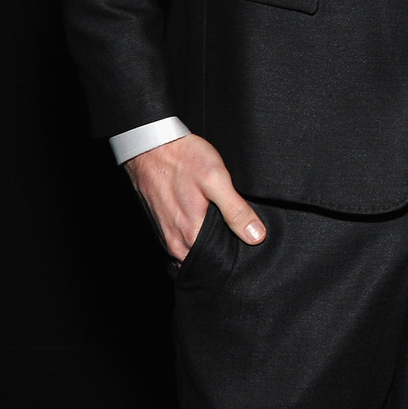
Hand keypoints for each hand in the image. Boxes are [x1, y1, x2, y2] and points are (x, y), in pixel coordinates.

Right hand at [123, 134, 265, 262]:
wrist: (151, 146)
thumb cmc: (183, 159)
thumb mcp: (217, 179)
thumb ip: (236, 210)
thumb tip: (256, 236)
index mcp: (190, 233)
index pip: (216, 261)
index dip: (234, 255)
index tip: (248, 246)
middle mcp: (174, 241)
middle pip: (204, 259)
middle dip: (221, 252)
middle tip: (239, 235)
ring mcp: (165, 234)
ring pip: (191, 251)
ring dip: (207, 245)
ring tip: (223, 228)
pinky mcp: (161, 225)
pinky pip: (181, 241)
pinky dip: (194, 237)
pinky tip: (205, 221)